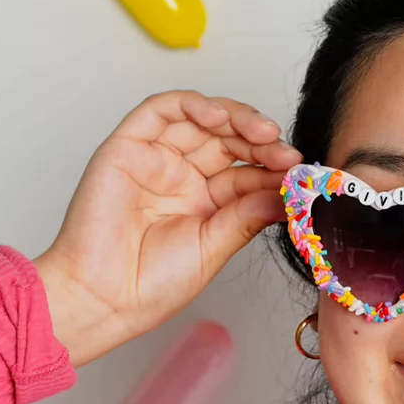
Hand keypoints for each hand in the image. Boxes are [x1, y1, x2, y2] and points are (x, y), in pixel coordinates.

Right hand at [34, 91, 301, 365]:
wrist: (105, 298)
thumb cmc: (152, 284)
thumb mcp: (215, 246)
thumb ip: (249, 214)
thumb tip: (288, 191)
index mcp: (206, 202)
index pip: (247, 171)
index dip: (273, 167)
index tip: (298, 171)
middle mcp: (182, 176)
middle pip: (228, 140)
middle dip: (260, 141)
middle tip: (284, 152)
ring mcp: (156, 159)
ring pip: (200, 119)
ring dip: (235, 118)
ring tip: (262, 133)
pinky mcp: (128, 146)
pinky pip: (160, 110)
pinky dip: (191, 104)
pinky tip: (218, 117)